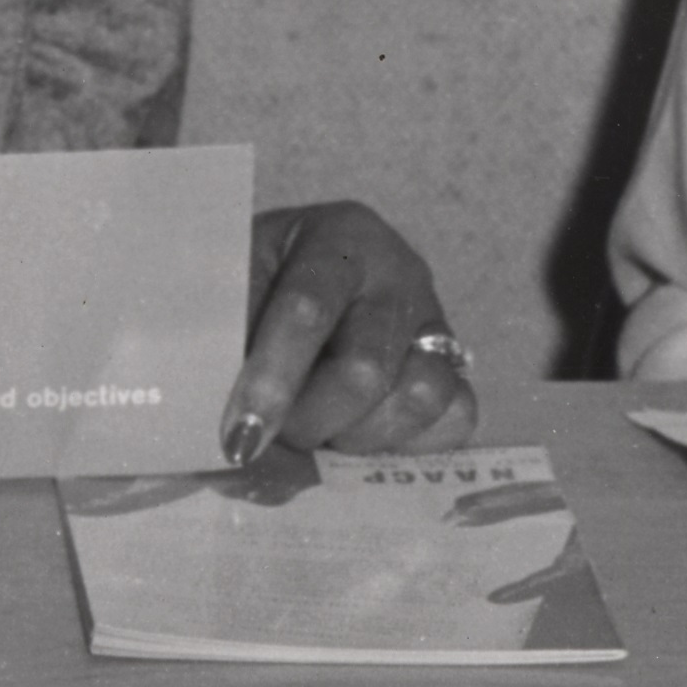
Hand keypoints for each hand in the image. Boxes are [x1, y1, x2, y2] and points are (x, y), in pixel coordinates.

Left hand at [220, 199, 480, 459]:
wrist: (297, 283)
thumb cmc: (254, 290)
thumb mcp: (230, 295)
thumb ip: (229, 352)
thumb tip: (243, 449)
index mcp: (336, 236)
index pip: (308, 309)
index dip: (271, 381)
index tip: (240, 437)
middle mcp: (397, 271)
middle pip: (366, 368)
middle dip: (312, 420)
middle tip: (278, 436)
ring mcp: (435, 320)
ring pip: (420, 396)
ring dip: (359, 437)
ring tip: (322, 431)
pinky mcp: (457, 367)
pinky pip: (456, 418)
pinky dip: (406, 442)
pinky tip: (363, 436)